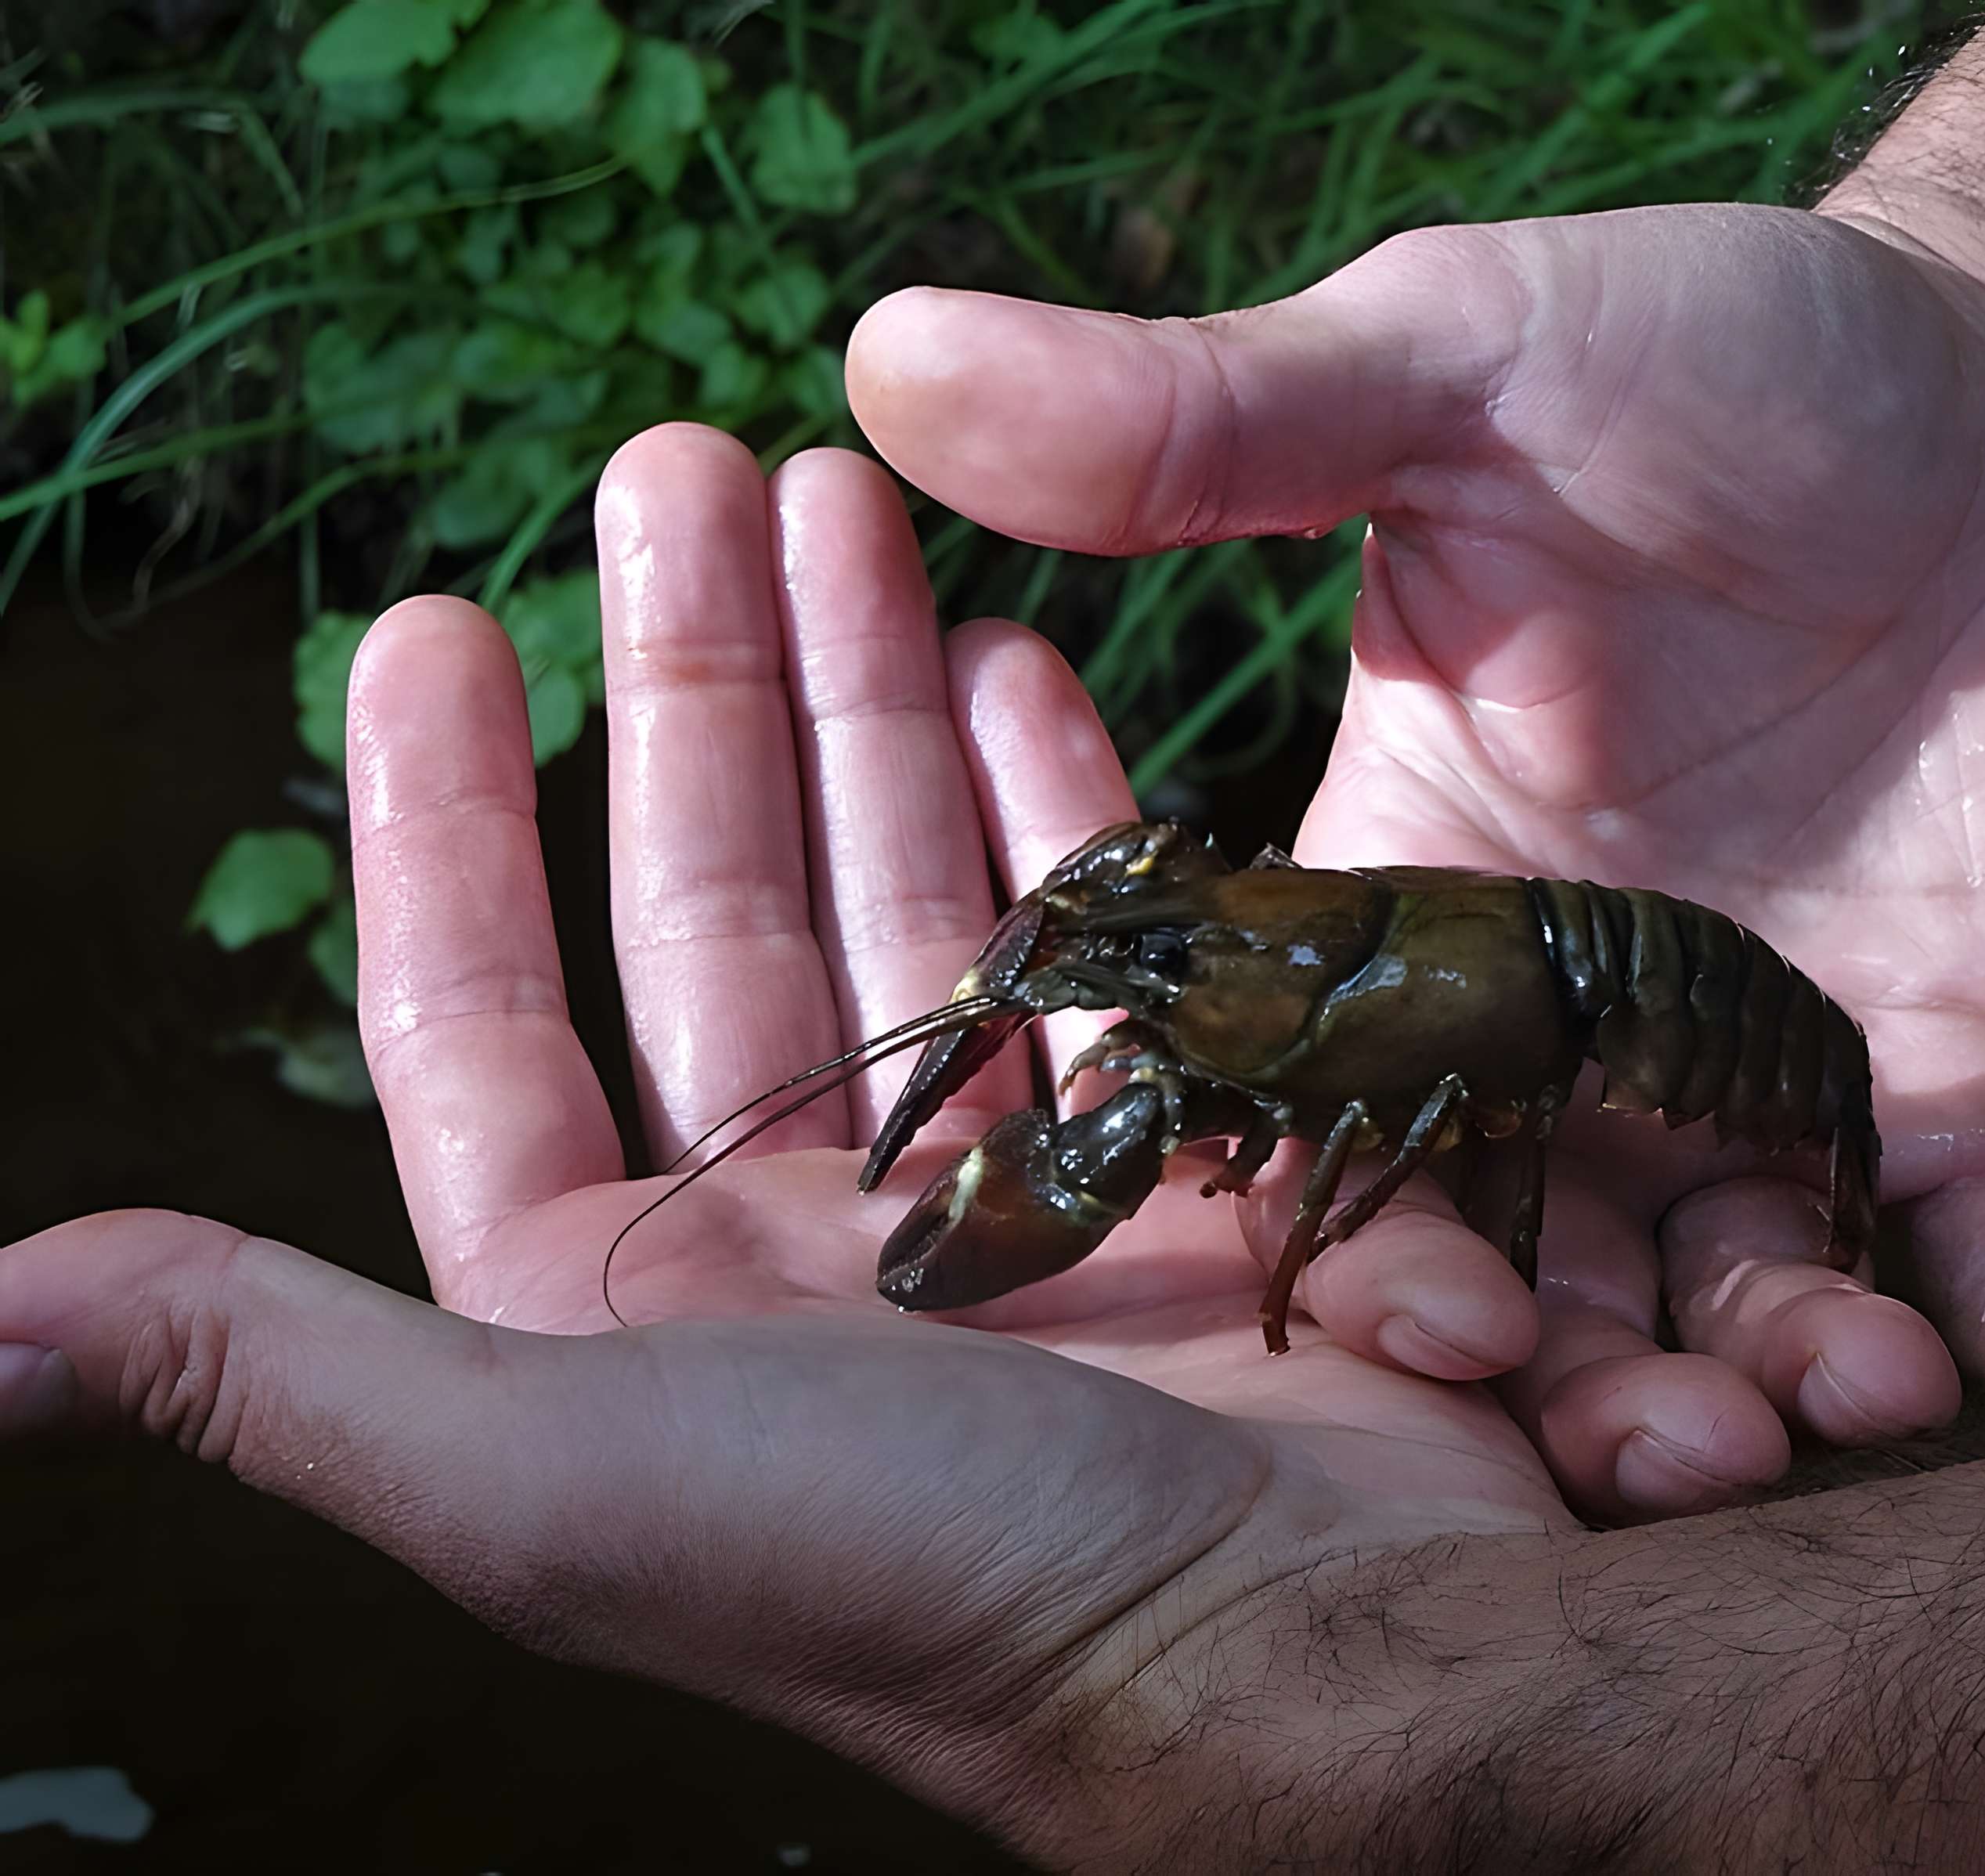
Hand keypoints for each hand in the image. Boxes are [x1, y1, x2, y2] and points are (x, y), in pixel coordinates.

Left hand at [0, 425, 1772, 1857]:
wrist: (1308, 1647)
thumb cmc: (920, 1571)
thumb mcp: (553, 1476)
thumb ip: (278, 1376)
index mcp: (621, 1308)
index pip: (481, 1015)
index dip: (439, 818)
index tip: (425, 615)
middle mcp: (797, 1244)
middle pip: (716, 906)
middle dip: (693, 683)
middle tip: (692, 463)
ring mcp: (999, 1189)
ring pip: (905, 888)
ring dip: (870, 699)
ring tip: (855, 506)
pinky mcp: (1174, 1159)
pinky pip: (1095, 938)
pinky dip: (1057, 795)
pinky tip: (1020, 660)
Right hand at [847, 203, 1984, 1463]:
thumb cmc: (1721, 364)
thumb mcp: (1451, 370)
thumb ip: (1205, 421)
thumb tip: (888, 352)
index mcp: (1396, 922)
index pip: (1302, 1122)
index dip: (1317, 1227)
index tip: (1359, 1299)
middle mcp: (1563, 1055)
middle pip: (1520, 1278)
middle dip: (1560, 1385)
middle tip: (1634, 1439)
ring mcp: (1769, 1096)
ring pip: (1737, 1316)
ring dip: (1786, 1390)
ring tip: (1843, 1407)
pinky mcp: (1980, 1109)